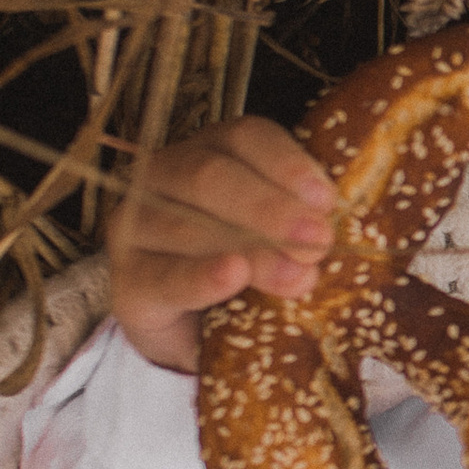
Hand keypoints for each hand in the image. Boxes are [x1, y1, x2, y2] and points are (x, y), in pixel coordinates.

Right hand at [107, 119, 336, 375]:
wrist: (197, 332)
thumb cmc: (248, 268)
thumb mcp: (279, 236)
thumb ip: (303, 221)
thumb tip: (341, 226)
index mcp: (209, 151)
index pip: (244, 136)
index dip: (286, 163)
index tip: (327, 200)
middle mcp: (163, 177)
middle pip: (210, 175)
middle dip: (271, 209)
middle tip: (319, 241)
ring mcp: (135, 227)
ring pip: (185, 223)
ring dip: (250, 249)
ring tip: (299, 276)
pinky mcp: (127, 281)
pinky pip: (163, 275)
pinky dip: (200, 276)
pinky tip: (232, 275)